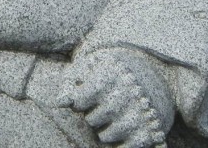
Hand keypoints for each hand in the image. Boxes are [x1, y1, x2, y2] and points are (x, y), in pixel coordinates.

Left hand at [59, 48, 173, 147]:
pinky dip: (118, 143)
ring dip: (103, 129)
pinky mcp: (147, 134)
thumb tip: (60, 102)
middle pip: (92, 120)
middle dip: (92, 115)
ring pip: (104, 137)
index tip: (85, 96)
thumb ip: (71, 82)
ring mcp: (139, 116)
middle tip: (101, 106)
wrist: (143, 76)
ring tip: (112, 116)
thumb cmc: (106, 73)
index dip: (79, 101)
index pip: (79, 101)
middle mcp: (127, 95)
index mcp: (110, 75)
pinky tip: (121, 129)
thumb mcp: (87, 67)